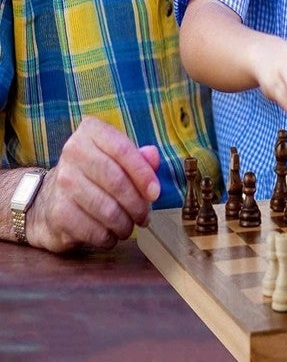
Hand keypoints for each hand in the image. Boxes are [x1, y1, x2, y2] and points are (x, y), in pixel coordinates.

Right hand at [28, 117, 159, 252]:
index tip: (155, 193)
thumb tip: (153, 156)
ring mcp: (63, 182)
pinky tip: (110, 235)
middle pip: (117, 181)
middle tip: (144, 216)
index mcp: (90, 132)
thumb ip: (138, 156)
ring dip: (125, 224)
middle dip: (137, 204)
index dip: (143, 173)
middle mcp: (73, 152)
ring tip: (129, 227)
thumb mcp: (114, 158)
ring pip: (108, 210)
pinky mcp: (58, 212)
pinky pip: (95, 231)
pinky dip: (109, 237)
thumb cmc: (93, 175)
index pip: (122, 150)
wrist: (48, 201)